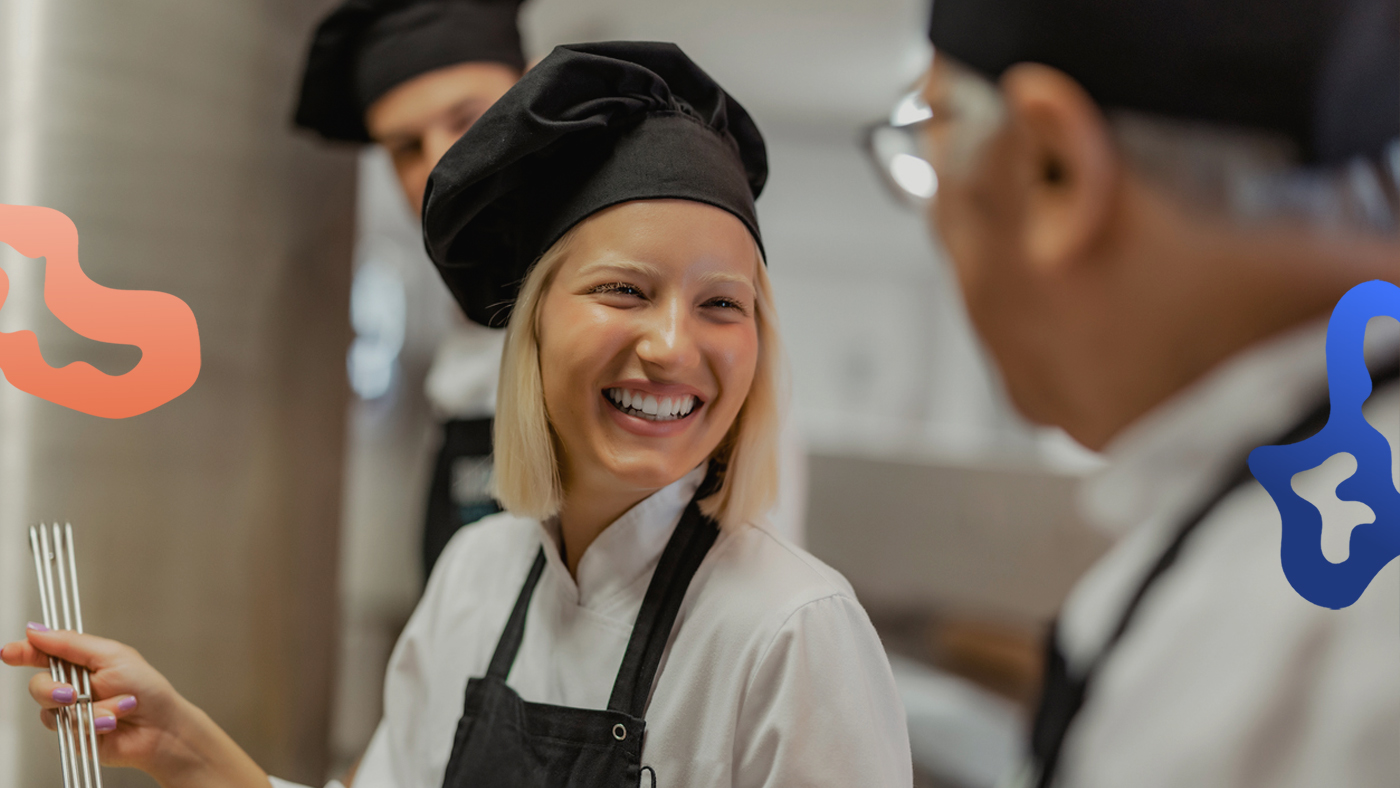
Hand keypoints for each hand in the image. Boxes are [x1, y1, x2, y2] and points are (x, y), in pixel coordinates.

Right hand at [2, 623, 267, 787]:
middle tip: (72, 693)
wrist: (162, 728)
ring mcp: (72, 712)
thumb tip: (36, 630)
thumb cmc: (147, 690)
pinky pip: (67, 729)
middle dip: (52, 689)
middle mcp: (73, 686)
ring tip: (116, 707)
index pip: (43, 654)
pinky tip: (112, 723)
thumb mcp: (112, 656)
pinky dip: (93, 723)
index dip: (23, 652)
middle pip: (38, 684)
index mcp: (81, 662)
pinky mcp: (74, 735)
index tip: (9, 652)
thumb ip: (71, 644)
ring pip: (49, 710)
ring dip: (87, 709)